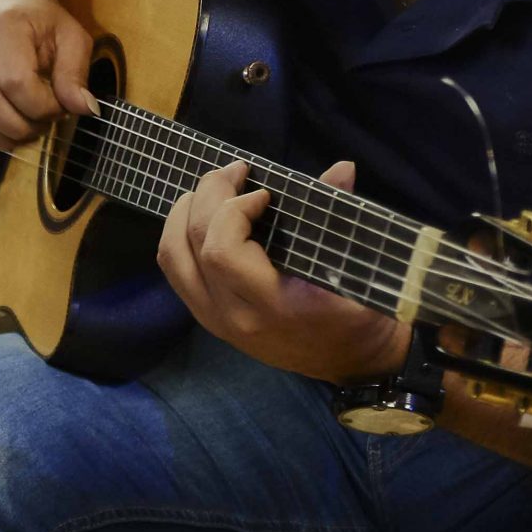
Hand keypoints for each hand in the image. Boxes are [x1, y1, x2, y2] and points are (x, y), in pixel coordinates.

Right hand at [0, 0, 97, 147]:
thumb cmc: (40, 20)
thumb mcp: (71, 37)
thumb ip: (76, 73)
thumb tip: (82, 108)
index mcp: (4, 26)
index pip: (16, 82)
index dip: (42, 107)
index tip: (59, 108)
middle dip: (21, 127)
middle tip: (42, 125)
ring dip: (0, 137)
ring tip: (24, 129)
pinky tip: (1, 130)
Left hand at [157, 160, 408, 383]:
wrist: (352, 364)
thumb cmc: (359, 313)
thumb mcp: (358, 268)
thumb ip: (341, 216)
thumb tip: (341, 168)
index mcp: (272, 305)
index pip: (221, 251)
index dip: (232, 210)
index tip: (263, 192)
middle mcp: (234, 317)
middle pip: (189, 247)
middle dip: (206, 196)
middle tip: (234, 171)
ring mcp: (216, 322)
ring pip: (172, 259)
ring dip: (183, 214)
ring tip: (210, 190)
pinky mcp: (209, 321)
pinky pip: (177, 272)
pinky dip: (182, 237)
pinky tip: (203, 217)